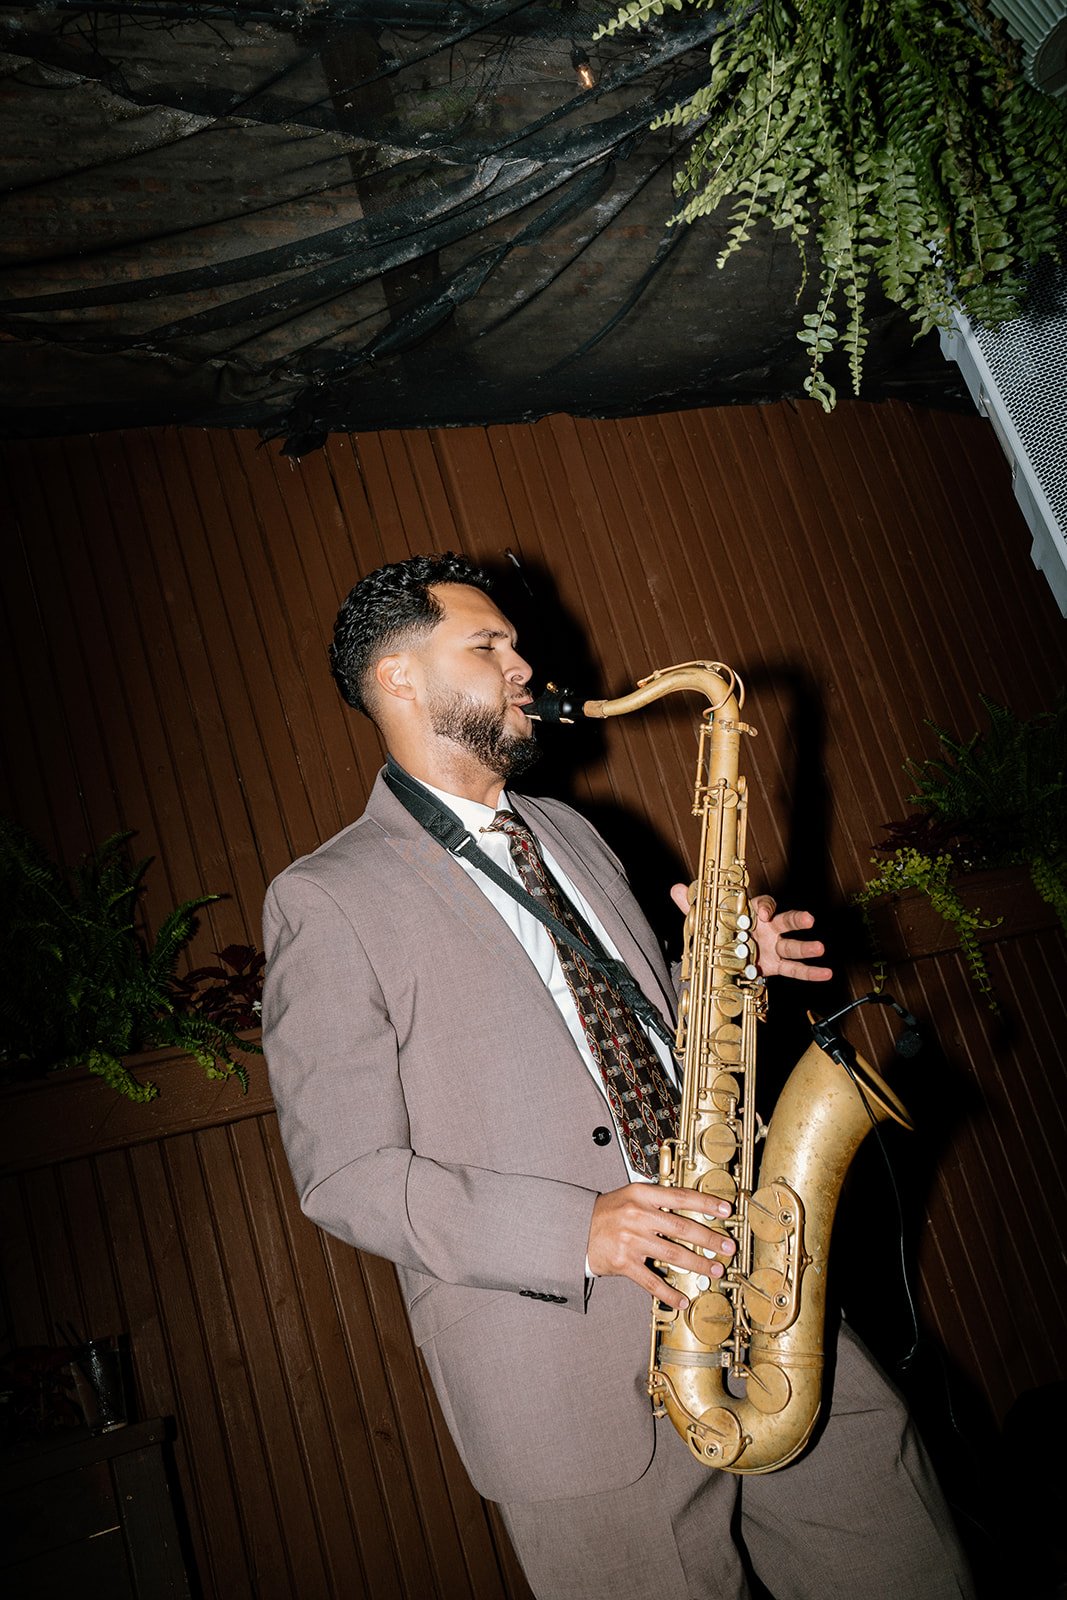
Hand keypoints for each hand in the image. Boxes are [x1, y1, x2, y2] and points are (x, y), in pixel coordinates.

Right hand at [587, 1183, 734, 1310]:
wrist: (576, 1229)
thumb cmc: (608, 1213)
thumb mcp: (631, 1196)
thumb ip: (658, 1201)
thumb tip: (693, 1210)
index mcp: (642, 1195)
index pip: (681, 1196)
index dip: (706, 1203)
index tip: (726, 1211)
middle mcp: (637, 1215)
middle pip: (682, 1227)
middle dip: (709, 1239)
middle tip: (728, 1247)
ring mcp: (630, 1240)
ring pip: (672, 1254)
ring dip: (697, 1264)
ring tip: (715, 1270)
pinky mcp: (624, 1263)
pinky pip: (651, 1280)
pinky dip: (668, 1292)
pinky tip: (682, 1299)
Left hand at [670, 885, 832, 981]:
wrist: (725, 955)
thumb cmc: (721, 932)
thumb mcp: (705, 920)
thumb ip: (692, 906)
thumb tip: (676, 888)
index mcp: (750, 914)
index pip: (763, 905)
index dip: (765, 907)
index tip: (764, 913)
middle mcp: (766, 929)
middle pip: (785, 921)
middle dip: (797, 920)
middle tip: (809, 918)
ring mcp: (773, 947)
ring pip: (792, 946)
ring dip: (807, 947)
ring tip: (821, 948)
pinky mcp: (776, 966)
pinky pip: (795, 969)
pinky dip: (811, 972)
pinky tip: (826, 973)